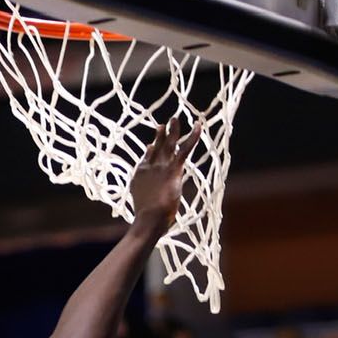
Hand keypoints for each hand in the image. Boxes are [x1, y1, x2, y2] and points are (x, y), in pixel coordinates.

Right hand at [130, 116, 199, 234]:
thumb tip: (144, 213)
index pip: (146, 160)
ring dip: (173, 130)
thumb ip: (146, 201)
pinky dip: (192, 137)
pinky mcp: (173, 168)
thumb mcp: (143, 206)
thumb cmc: (146, 218)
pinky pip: (185, 149)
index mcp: (140, 176)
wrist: (149, 218)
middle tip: (162, 125)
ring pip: (168, 143)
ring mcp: (160, 166)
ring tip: (175, 119)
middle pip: (156, 147)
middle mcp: (148, 167)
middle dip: (160, 135)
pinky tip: (197, 126)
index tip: (151, 145)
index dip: (150, 151)